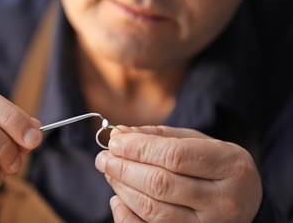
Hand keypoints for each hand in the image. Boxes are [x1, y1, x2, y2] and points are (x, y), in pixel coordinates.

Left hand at [95, 126, 261, 222]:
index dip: (138, 148)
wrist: (245, 202)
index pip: (174, 155)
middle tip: (103, 158)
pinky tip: (118, 199)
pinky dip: (126, 215)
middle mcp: (224, 201)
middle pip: (160, 184)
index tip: (115, 142)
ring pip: (154, 210)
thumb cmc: (216, 166)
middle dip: (124, 168)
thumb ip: (159, 136)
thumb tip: (119, 134)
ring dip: (123, 189)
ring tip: (109, 173)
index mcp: (229, 166)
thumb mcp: (197, 142)